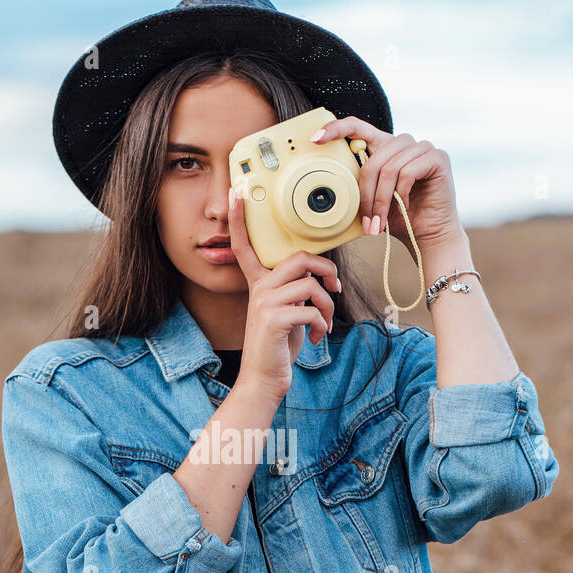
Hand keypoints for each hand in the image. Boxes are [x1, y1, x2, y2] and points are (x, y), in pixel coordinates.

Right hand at [227, 185, 340, 403]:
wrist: (264, 379)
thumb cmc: (278, 346)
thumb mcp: (288, 312)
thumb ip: (297, 290)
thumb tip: (320, 279)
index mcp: (258, 285)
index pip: (245, 247)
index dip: (241, 220)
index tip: (237, 193)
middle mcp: (259, 290)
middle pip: (298, 259)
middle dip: (325, 269)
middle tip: (335, 286)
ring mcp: (265, 304)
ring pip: (311, 285)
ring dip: (327, 305)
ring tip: (323, 323)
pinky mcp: (274, 320)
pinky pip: (311, 309)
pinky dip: (321, 323)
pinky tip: (316, 336)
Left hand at [311, 117, 463, 249]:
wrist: (428, 235)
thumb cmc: (398, 218)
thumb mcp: (370, 200)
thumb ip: (357, 185)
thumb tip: (330, 183)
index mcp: (383, 147)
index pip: (358, 127)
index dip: (336, 128)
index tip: (315, 138)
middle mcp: (402, 143)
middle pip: (373, 160)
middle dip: (366, 195)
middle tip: (366, 222)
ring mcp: (422, 148)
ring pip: (389, 168)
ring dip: (382, 200)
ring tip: (380, 222)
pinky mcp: (437, 158)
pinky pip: (408, 171)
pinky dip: (401, 194)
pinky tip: (404, 207)